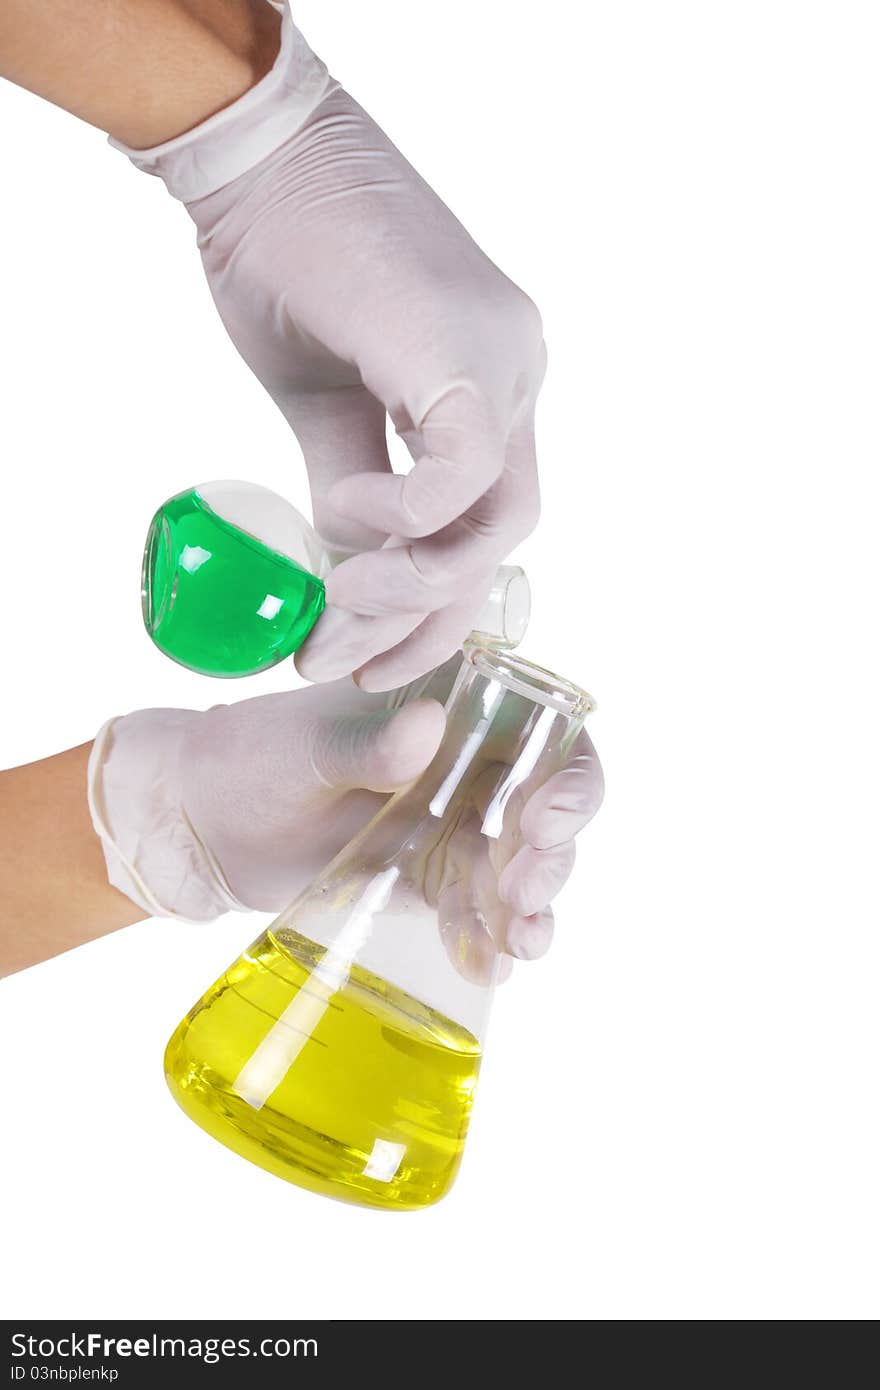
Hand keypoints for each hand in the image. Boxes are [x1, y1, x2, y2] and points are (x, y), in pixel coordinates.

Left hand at [89, 670, 602, 968]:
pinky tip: (489, 965)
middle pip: (545, 809)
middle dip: (550, 856)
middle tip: (523, 893)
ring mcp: (450, 824)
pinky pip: (475, 909)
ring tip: (521, 944)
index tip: (542, 820)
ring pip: (519, 866)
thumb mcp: (303, 747)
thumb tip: (429, 727)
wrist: (199, 824)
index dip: (566, 776)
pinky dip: (487, 938)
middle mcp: (466, 763)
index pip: (544, 731)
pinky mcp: (427, 878)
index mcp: (452, 704)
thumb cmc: (247, 758)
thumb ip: (366, 744)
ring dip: (531, 906)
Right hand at [117, 6, 544, 689]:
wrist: (257, 166)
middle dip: (425, 619)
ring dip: (413, 585)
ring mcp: (506, 361)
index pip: (484, 524)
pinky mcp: (464, 349)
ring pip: (502, 520)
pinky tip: (346, 519)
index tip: (364, 657)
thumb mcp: (320, 410)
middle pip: (504, 538)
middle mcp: (519, 378)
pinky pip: (462, 472)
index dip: (432, 608)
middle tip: (343, 660)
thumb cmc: (284, 269)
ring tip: (337, 604)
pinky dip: (403, 518)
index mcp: (489, 392)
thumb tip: (342, 577)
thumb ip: (349, 492)